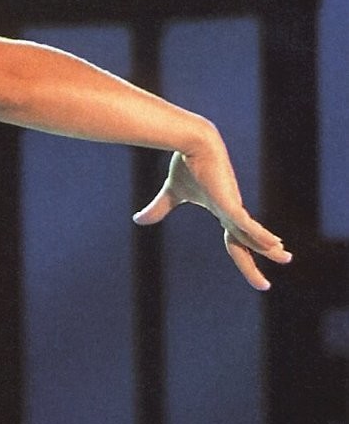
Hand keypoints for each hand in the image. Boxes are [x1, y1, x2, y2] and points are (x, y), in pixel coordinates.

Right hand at [133, 144, 291, 290]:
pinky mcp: (229, 200)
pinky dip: (258, 234)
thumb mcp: (171, 193)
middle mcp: (232, 212)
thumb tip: (137, 220)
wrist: (194, 143)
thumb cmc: (187, 164)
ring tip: (285, 258)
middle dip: (257, 263)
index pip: (235, 240)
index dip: (245, 256)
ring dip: (269, 249)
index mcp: (223, 212)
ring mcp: (232, 206)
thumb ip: (158, 209)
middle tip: (271, 280)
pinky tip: (273, 244)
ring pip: (252, 236)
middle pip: (245, 244)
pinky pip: (246, 222)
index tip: (260, 267)